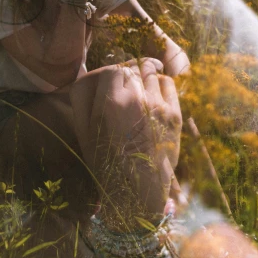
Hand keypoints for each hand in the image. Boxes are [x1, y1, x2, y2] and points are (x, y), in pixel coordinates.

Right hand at [70, 58, 181, 220]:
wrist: (137, 190)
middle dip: (127, 73)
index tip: (111, 82)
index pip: (111, 69)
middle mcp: (134, 99)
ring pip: (150, 71)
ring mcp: (156, 105)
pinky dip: (160, 83)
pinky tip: (154, 94)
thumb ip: (85, 98)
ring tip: (140, 88)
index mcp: (109, 103)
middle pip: (132, 67)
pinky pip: (167, 82)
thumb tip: (94, 74)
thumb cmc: (106, 162)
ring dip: (144, 75)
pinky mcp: (174, 113)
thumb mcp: (84, 131)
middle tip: (126, 85)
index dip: (110, 74)